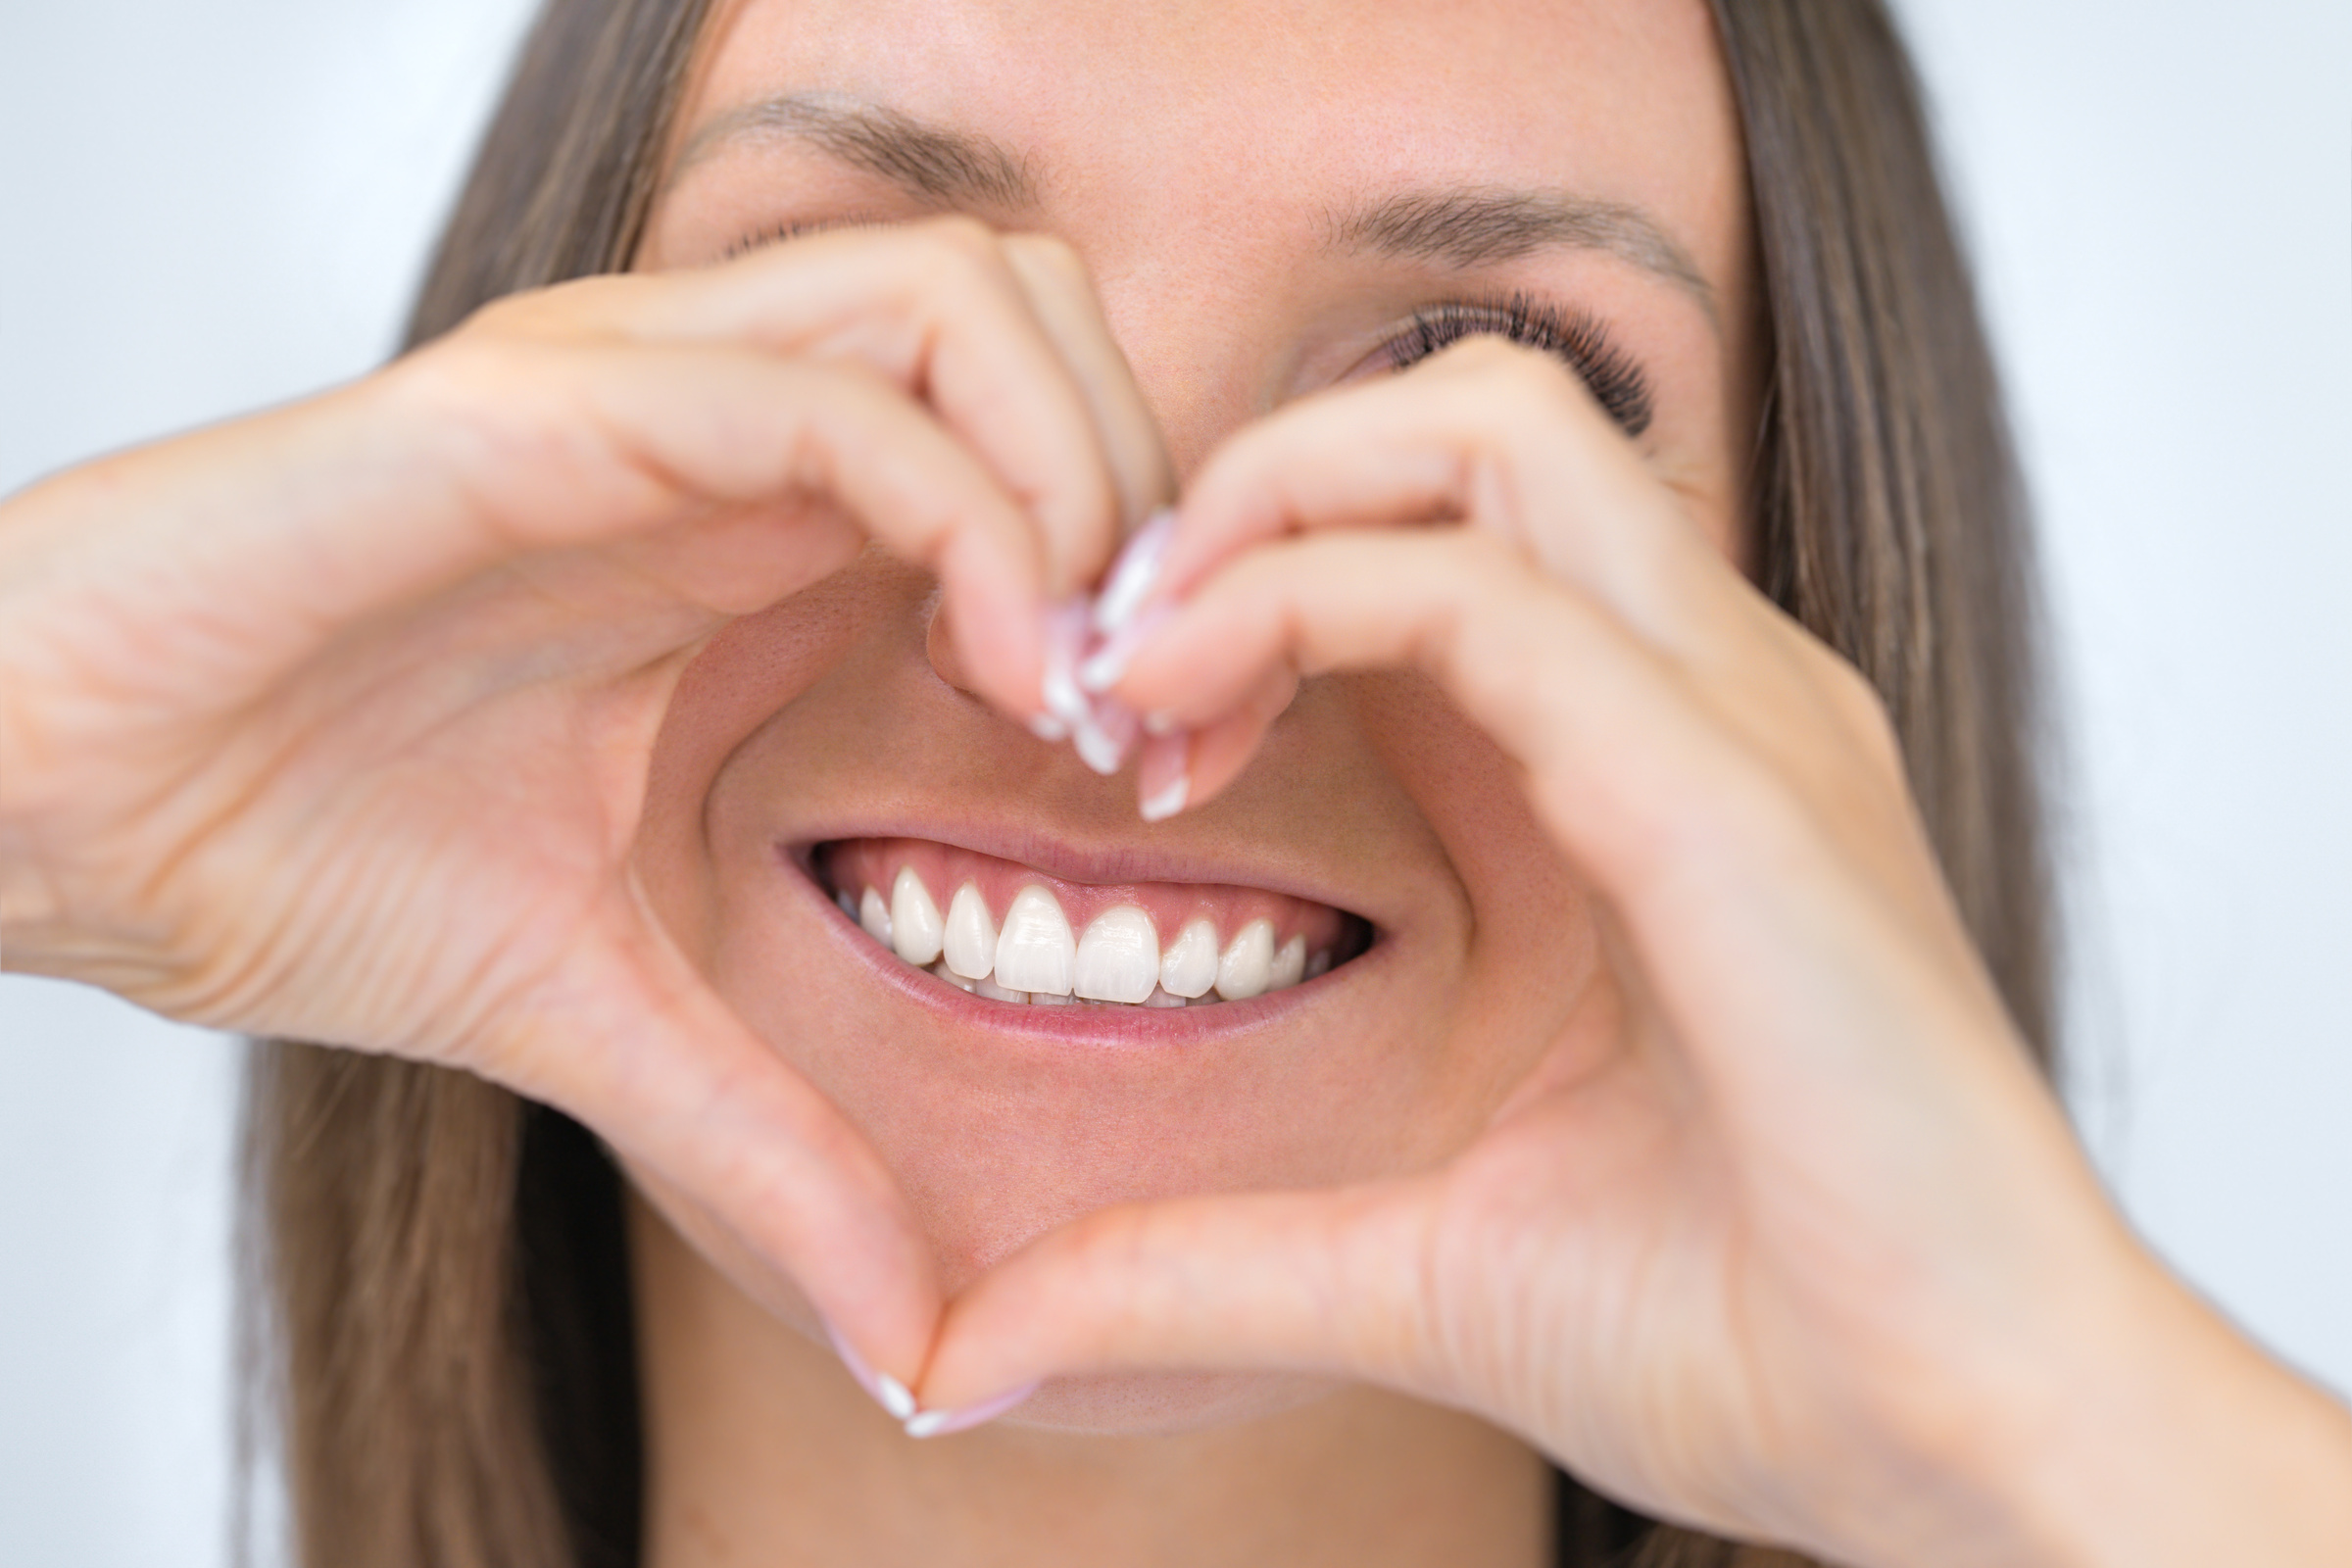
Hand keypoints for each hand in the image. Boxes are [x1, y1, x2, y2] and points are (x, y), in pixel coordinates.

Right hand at [0, 217, 1169, 1385]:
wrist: (58, 812)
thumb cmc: (301, 855)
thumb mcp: (610, 1009)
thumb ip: (777, 1138)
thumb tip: (916, 1343)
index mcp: (760, 522)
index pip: (1041, 429)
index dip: (1153, 573)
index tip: (1172, 762)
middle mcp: (727, 419)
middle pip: (1047, 311)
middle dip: (1154, 485)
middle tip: (1161, 700)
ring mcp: (645, 388)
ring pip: (972, 295)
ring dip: (1084, 474)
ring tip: (1077, 683)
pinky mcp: (546, 406)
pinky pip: (828, 389)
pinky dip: (970, 508)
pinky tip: (999, 671)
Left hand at [912, 338, 2351, 1564]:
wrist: (1964, 1442)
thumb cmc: (1746, 1332)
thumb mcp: (1411, 1259)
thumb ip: (1201, 1259)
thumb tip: (981, 1352)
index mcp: (1658, 755)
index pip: (1451, 524)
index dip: (1261, 569)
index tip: (1129, 730)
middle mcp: (1711, 692)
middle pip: (1474, 409)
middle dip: (1262, 480)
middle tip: (1120, 654)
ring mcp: (1740, 718)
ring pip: (1492, 429)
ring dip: (1276, 506)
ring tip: (1146, 673)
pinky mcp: (1733, 793)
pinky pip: (1493, 598)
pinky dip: (1307, 606)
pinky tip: (1186, 727)